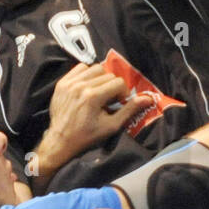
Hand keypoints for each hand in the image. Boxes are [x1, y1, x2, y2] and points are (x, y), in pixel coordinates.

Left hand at [33, 63, 151, 179]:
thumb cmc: (87, 135)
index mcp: (93, 96)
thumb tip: (148, 99)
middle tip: (109, 100)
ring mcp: (69, 83)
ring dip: (101, 78)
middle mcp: (81, 86)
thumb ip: (129, 110)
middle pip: (108, 75)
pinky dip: (87, 74)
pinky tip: (87, 87)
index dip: (123, 93)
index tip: (119, 103)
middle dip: (113, 86)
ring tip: (99, 92)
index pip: (118, 82)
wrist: (61, 140)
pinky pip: (79, 68)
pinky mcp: (62, 82)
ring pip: (95, 68)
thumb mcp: (111, 125)